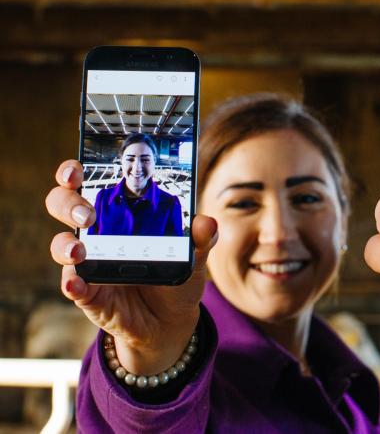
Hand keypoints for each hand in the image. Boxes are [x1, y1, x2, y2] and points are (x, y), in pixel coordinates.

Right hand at [45, 160, 217, 374]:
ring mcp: (89, 263)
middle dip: (68, 203)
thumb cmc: (175, 276)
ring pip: (61, 245)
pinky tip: (76, 283)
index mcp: (119, 213)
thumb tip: (207, 222)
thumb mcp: (194, 255)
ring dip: (65, 244)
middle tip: (87, 213)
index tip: (77, 170)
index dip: (73, 172)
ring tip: (79, 250)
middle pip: (63, 206)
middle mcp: (97, 233)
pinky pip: (73, 286)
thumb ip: (201, 238)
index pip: (87, 182)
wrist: (170, 320)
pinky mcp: (89, 294)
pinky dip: (72, 284)